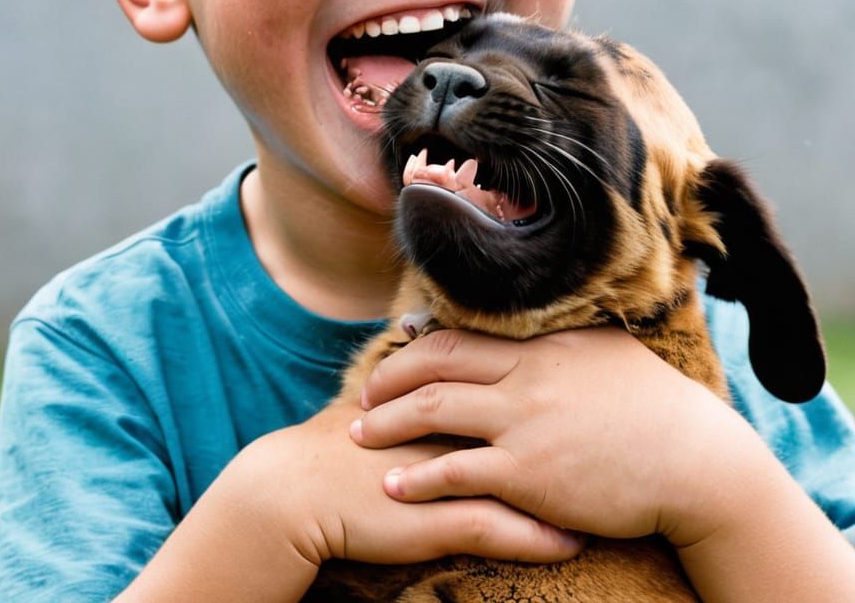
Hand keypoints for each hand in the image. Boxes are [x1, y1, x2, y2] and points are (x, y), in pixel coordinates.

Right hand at [265, 395, 582, 569]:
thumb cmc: (344, 443)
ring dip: (569, 491)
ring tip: (612, 501)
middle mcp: (452, 422)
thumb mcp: (394, 403)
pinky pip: (498, 528)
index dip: (556, 387)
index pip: (512, 379)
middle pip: (529, 421)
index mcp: (443, 389)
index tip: (596, 396)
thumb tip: (456, 373)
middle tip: (621, 439)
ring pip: (524, 476)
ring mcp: (447, 468)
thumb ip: (430, 386)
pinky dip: (537, 538)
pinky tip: (570, 543)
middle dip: (576, 432)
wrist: (296, 484)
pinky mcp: (436, 515)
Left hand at [352, 325, 755, 546]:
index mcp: (543, 342)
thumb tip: (533, 328)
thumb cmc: (657, 408)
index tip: (394, 346)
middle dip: (389, 377)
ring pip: (433, 411)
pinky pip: (455, 472)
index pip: (462, 331)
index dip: (418, 340)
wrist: (696, 462)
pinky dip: (417, 479)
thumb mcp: (606, 353)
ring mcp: (525, 422)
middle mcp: (526, 373)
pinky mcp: (529, 474)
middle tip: (362, 392)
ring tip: (358, 435)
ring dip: (387, 424)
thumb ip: (561, 342)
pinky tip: (393, 486)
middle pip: (435, 362)